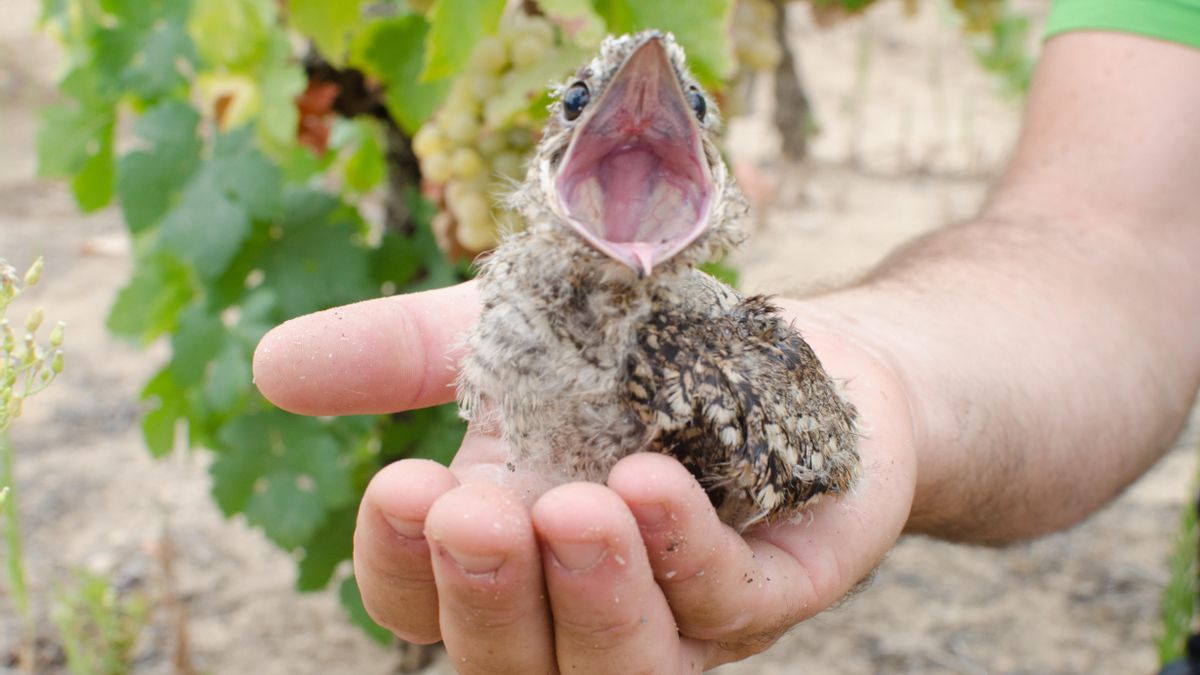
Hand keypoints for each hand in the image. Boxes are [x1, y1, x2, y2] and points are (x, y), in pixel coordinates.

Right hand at [253, 283, 916, 672]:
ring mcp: (674, 610)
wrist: (790, 344)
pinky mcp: (766, 590)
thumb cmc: (638, 353)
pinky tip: (653, 487)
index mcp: (504, 548)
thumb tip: (268, 364)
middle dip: (485, 594)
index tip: (404, 483)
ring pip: (614, 667)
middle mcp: (578, 600)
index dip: (399, 560)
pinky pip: (722, 605)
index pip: (419, 598)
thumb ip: (400, 354)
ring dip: (587, 597)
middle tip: (474, 513)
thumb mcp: (508, 336)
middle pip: (505, 657)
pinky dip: (683, 554)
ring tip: (573, 511)